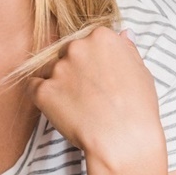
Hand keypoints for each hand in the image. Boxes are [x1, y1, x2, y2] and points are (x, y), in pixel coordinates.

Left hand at [29, 26, 163, 168]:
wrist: (123, 140)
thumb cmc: (138, 109)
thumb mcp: (142, 71)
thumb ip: (127, 50)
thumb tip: (124, 34)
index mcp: (102, 37)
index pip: (88, 40)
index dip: (93, 61)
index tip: (100, 77)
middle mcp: (77, 47)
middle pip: (67, 53)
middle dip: (75, 70)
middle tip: (90, 95)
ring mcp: (58, 68)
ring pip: (51, 70)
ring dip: (60, 84)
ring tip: (78, 106)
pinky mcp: (43, 91)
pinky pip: (34, 87)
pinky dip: (44, 97)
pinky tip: (60, 109)